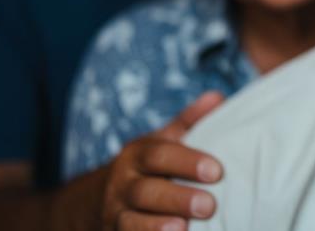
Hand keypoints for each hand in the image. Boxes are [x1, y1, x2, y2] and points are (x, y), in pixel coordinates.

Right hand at [101, 91, 224, 230]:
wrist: (97, 201)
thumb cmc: (147, 168)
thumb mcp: (161, 142)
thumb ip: (188, 121)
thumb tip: (217, 97)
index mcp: (137, 156)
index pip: (159, 155)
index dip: (187, 162)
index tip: (216, 171)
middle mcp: (122, 185)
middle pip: (146, 192)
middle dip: (177, 199)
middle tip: (209, 206)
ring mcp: (115, 215)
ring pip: (131, 223)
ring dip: (156, 227)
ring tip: (183, 229)